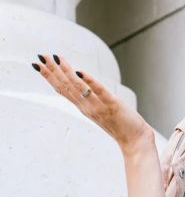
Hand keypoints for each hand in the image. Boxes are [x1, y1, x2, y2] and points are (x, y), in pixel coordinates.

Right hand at [32, 53, 153, 152]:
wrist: (135, 141)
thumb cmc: (120, 125)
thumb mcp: (100, 111)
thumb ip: (90, 99)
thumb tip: (82, 84)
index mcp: (84, 107)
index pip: (63, 90)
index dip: (49, 77)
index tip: (38, 64)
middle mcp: (87, 107)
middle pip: (66, 86)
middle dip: (52, 70)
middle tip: (41, 56)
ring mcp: (99, 107)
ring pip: (79, 87)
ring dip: (67, 71)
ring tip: (57, 58)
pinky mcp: (113, 105)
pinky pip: (100, 92)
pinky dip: (90, 82)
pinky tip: (81, 72)